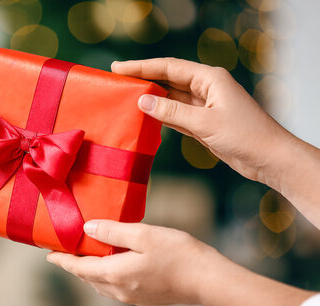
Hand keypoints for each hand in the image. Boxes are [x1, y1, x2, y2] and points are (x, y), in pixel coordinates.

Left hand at [48, 220, 313, 305]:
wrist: (207, 280)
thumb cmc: (178, 254)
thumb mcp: (143, 235)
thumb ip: (112, 232)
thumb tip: (88, 228)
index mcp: (115, 274)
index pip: (79, 268)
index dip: (62, 260)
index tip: (48, 255)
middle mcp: (119, 289)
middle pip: (87, 277)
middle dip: (74, 264)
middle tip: (65, 250)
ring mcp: (131, 296)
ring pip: (100, 283)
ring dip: (89, 270)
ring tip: (84, 255)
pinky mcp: (143, 297)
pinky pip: (114, 286)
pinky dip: (104, 274)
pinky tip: (110, 263)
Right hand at [112, 58, 292, 187]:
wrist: (268, 158)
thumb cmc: (244, 135)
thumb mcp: (205, 122)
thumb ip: (172, 111)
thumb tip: (142, 101)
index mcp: (210, 78)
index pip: (169, 68)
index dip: (142, 67)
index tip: (119, 68)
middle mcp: (206, 88)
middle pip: (168, 80)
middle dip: (143, 79)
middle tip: (117, 79)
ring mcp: (204, 105)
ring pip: (171, 97)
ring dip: (150, 97)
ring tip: (125, 95)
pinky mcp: (203, 122)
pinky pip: (176, 114)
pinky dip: (160, 114)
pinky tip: (144, 114)